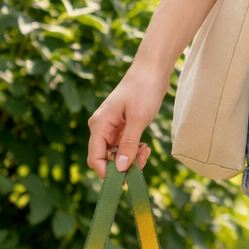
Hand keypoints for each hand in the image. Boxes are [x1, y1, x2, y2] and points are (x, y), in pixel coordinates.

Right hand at [87, 63, 169, 177]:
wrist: (153, 69)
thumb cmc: (144, 89)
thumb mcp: (138, 118)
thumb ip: (129, 144)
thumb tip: (120, 168)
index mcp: (99, 125)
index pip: (95, 158)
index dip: (107, 172)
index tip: (124, 179)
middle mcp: (102, 128)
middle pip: (106, 158)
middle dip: (123, 165)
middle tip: (142, 160)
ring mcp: (113, 127)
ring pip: (117, 153)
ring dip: (131, 158)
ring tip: (146, 151)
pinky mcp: (124, 126)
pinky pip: (125, 146)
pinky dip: (134, 149)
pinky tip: (145, 147)